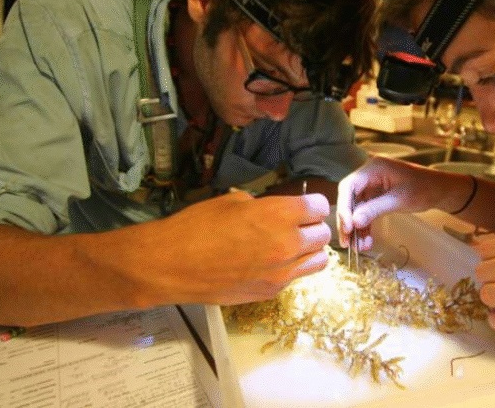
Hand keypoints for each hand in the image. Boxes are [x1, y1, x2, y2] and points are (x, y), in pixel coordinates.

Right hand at [127, 190, 332, 305]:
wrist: (171, 265)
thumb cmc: (197, 226)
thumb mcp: (233, 201)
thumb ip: (264, 205)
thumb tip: (277, 211)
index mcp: (278, 215)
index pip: (320, 206)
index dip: (311, 203)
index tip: (303, 205)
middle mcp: (287, 244)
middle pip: (322, 234)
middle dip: (311, 226)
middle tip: (294, 224)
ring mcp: (281, 272)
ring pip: (319, 260)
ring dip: (309, 250)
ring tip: (289, 246)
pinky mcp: (271, 292)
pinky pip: (296, 277)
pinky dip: (291, 269)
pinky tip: (270, 263)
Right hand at [336, 156, 442, 248]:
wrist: (440, 191)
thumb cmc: (424, 189)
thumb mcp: (399, 200)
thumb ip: (375, 209)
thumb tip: (354, 222)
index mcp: (373, 168)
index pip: (348, 186)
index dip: (343, 207)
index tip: (347, 227)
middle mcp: (369, 175)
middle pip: (349, 199)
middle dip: (348, 222)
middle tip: (347, 242)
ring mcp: (372, 187)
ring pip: (356, 209)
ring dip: (356, 229)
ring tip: (358, 247)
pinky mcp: (376, 197)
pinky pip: (365, 212)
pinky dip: (365, 227)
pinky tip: (366, 241)